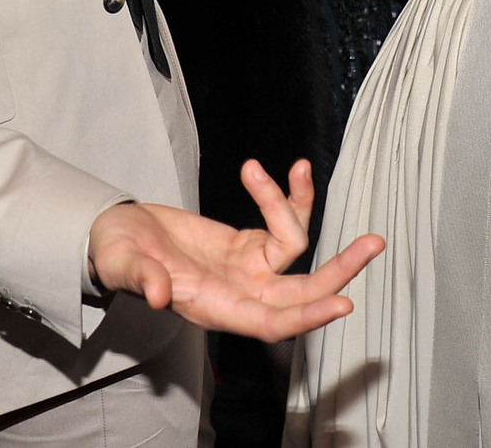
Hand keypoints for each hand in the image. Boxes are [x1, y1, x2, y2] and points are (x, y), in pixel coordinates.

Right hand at [87, 159, 384, 341]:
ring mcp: (248, 268)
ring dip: (303, 207)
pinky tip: (289, 170)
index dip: (308, 315)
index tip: (342, 302)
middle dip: (340, 270)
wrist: (117, 237)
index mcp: (216, 308)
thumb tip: (159, 292)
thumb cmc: (117, 257)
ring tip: (297, 167)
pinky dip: (287, 196)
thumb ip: (142, 278)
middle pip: (303, 291)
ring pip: (296, 246)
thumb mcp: (123, 265)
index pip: (273, 322)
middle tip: (373, 244)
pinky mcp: (247, 243)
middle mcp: (241, 293)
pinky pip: (280, 220)